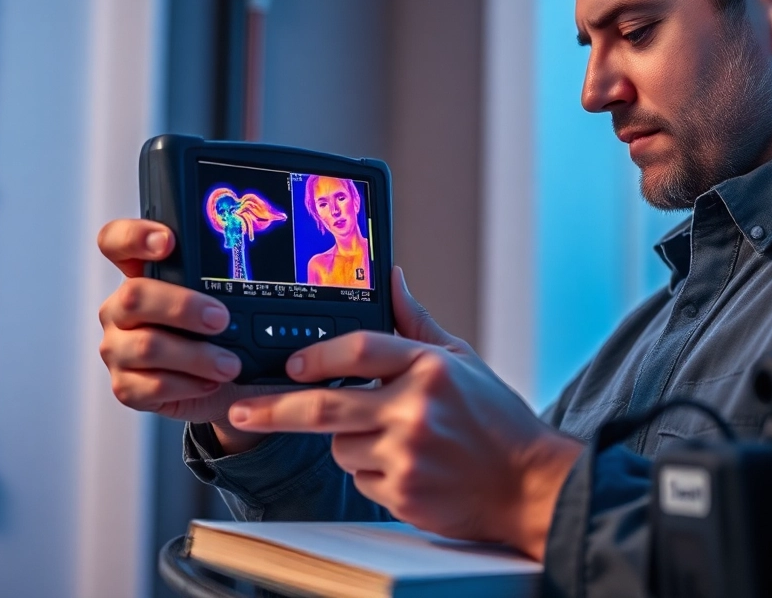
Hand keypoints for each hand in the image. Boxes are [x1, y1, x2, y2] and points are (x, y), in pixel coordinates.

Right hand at [96, 219, 290, 452]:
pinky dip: (187, 386)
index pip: (116, 241)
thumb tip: (279, 270)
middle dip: (183, 307)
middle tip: (222, 319)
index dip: (134, 236)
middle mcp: (123, 308)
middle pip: (134, 296)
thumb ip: (231, 281)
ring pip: (146, 346)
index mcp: (143, 275)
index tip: (168, 242)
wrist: (234, 390)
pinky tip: (211, 383)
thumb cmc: (232, 337)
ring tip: (231, 364)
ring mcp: (119, 348)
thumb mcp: (233, 303)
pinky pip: (149, 387)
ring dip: (196, 356)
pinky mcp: (126, 386)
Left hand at [226, 267, 583, 559]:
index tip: (291, 364)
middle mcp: (416, 409)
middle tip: (242, 410)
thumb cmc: (496, 420)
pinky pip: (360, 479)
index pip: (359, 348)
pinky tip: (406, 466)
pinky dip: (371, 472)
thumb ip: (416, 323)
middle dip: (275, 408)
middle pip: (325, 405)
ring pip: (340, 447)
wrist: (528, 484)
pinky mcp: (403, 493)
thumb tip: (392, 278)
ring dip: (348, 442)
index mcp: (430, 368)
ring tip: (393, 439)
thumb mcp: (462, 360)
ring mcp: (407, 455)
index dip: (317, 355)